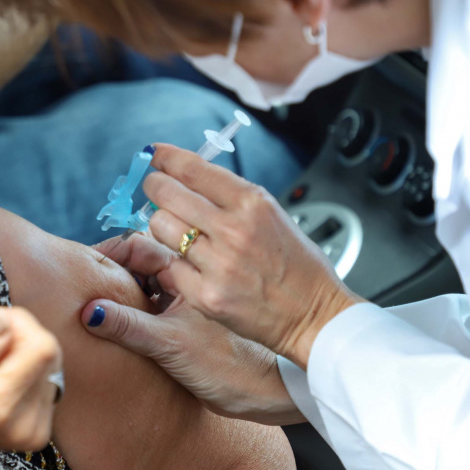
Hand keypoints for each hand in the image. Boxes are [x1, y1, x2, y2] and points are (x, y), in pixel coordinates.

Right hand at [0, 307, 61, 469]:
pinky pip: (44, 378)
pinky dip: (21, 368)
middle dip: (16, 335)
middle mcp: (22, 423)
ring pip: (47, 363)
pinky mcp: (37, 427)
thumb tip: (3, 323)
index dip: (15, 323)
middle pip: (47, 352)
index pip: (40, 345)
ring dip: (18, 352)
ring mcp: (32, 428)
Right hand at [90, 234, 303, 424]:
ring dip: (122, 290)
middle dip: (111, 269)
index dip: (110, 254)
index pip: (138, 246)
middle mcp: (190, 278)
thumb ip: (130, 327)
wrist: (276, 390)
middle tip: (84, 287)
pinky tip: (121, 324)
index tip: (84, 266)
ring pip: (146, 282)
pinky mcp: (190, 319)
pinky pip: (154, 304)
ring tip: (97, 306)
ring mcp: (190, 298)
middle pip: (139, 261)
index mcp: (189, 272)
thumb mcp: (173, 346)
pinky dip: (135, 308)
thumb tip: (90, 312)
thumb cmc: (237, 366)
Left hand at [143, 144, 362, 368]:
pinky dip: (176, 265)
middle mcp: (234, 230)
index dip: (166, 158)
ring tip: (178, 232)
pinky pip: (170, 267)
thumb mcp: (271, 214)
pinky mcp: (206, 296)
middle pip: (167, 194)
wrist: (314, 315)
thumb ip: (230, 195)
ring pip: (160, 228)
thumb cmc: (296, 265)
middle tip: (155, 189)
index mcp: (252, 203)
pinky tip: (193, 267)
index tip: (155, 154)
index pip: (193, 169)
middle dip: (155, 186)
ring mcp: (218, 265)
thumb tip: (186, 174)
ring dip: (163, 226)